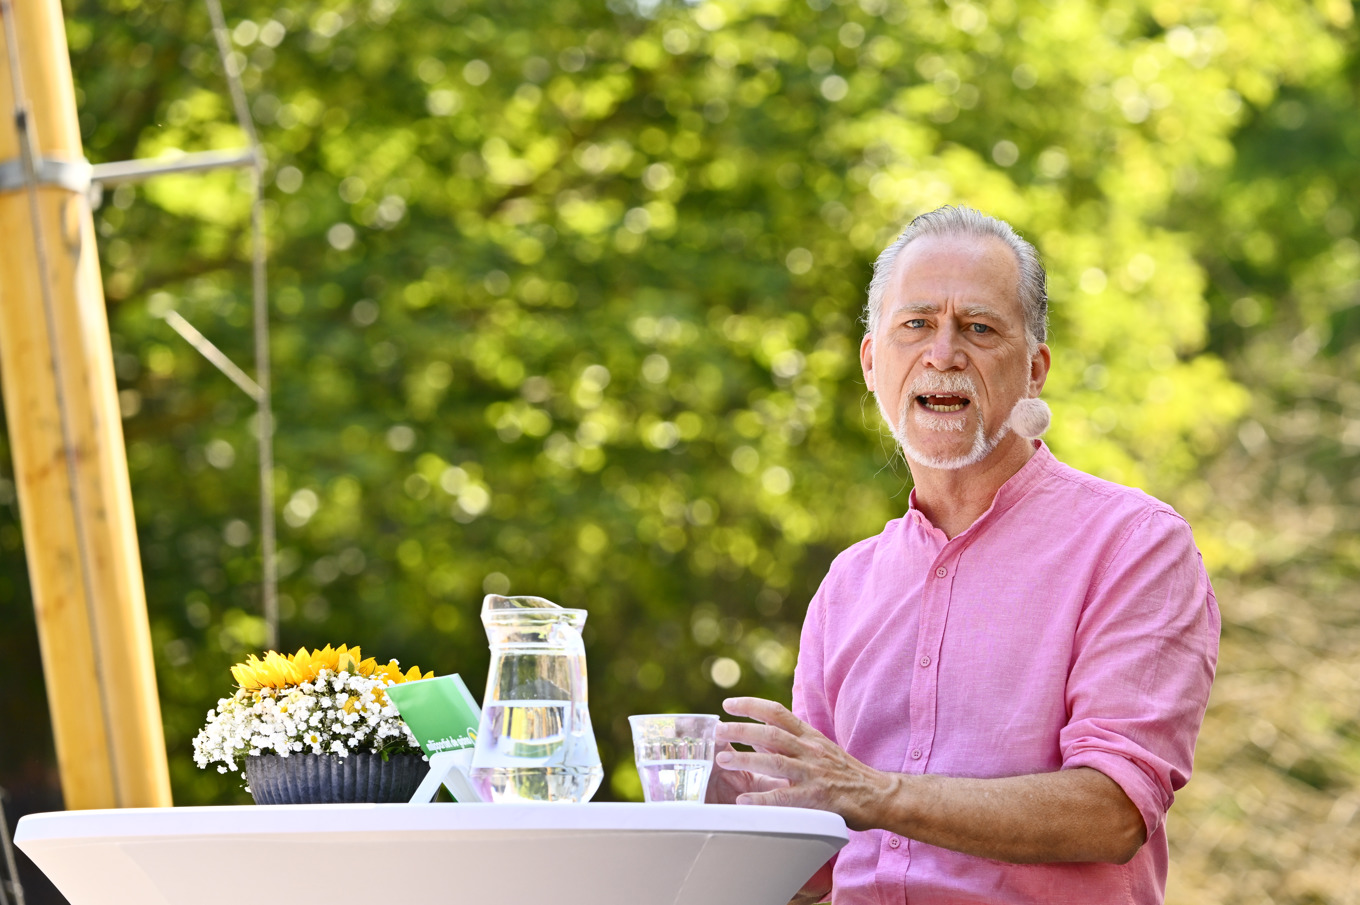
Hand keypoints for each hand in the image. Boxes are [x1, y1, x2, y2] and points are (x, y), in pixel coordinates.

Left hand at [713, 696, 894, 829]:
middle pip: (771, 733)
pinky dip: (763, 799)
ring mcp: (814, 773)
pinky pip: (786, 798)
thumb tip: (756, 737)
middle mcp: (810, 750)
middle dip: (741, 729)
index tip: (728, 703)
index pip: (777, 712)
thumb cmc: (845, 773)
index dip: (751, 705)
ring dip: (746, 759)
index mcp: (809, 736)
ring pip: (775, 761)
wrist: (878, 794)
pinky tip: (744, 801)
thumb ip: (789, 743)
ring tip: (722, 759)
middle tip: (717, 730)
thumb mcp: (818, 749)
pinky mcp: (817, 798)